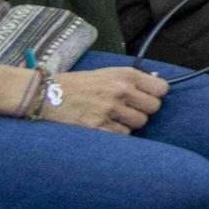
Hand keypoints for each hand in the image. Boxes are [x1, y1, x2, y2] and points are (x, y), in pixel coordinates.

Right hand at [43, 67, 167, 134]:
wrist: (46, 94)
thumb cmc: (79, 84)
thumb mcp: (107, 73)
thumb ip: (132, 79)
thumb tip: (158, 84)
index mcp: (125, 75)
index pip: (161, 89)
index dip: (155, 94)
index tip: (147, 97)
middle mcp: (120, 91)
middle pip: (153, 108)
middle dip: (143, 110)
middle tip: (129, 109)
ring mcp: (109, 110)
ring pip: (139, 124)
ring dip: (129, 123)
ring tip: (113, 117)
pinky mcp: (97, 128)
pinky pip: (122, 135)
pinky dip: (116, 133)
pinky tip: (103, 125)